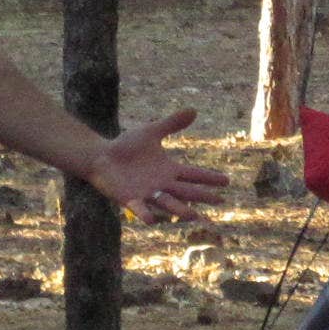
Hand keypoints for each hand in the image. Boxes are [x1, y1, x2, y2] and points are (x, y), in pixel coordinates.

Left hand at [92, 108, 227, 224]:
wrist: (101, 157)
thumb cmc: (126, 147)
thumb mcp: (150, 132)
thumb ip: (171, 124)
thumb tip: (193, 110)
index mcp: (168, 170)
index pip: (193, 174)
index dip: (209, 177)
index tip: (227, 181)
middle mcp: (162, 185)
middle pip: (186, 192)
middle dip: (202, 196)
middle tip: (220, 201)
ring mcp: (147, 193)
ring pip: (167, 203)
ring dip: (179, 210)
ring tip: (194, 216)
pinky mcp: (130, 199)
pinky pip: (139, 208)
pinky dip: (145, 214)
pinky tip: (151, 219)